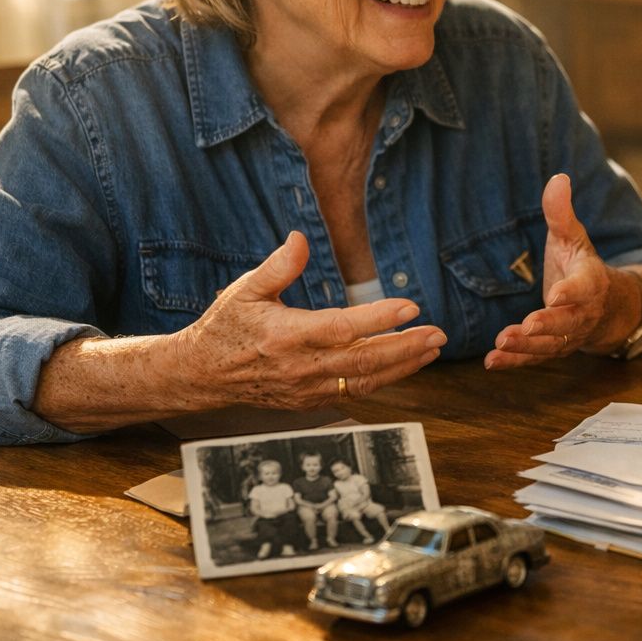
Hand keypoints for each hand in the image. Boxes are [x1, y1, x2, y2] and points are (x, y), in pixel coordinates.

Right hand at [174, 232, 446, 407]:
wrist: (203, 375)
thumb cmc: (226, 327)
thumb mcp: (244, 290)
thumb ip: (277, 266)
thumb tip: (299, 239)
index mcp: (287, 335)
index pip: (342, 328)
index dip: (379, 319)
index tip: (411, 307)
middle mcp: (301, 367)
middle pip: (363, 361)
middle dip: (406, 348)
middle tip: (438, 334)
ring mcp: (306, 389)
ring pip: (364, 381)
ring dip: (403, 366)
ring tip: (432, 349)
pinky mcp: (309, 401)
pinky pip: (354, 392)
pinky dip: (383, 379)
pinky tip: (405, 364)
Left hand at [486, 173, 622, 369]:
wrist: (605, 307)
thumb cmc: (580, 266)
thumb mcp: (573, 237)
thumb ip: (561, 213)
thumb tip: (558, 177)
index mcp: (591, 282)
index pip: (584, 288)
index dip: (571, 292)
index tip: (555, 294)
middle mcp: (583, 313)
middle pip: (568, 322)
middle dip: (548, 325)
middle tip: (527, 326)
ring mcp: (569, 335)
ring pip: (551, 345)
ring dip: (526, 347)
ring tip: (501, 344)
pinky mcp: (553, 348)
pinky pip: (535, 359)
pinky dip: (514, 362)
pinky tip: (492, 362)